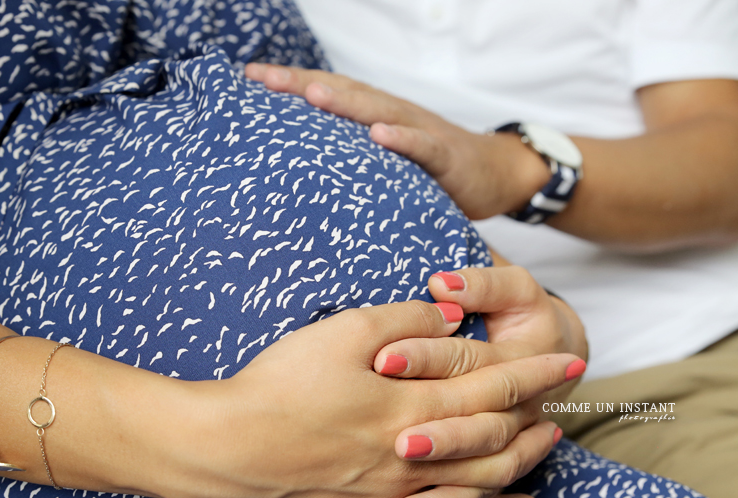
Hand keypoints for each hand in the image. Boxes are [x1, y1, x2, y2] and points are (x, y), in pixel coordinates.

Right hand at [146, 300, 582, 497]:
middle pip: (494, 448)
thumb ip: (404, 321)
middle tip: (561, 416)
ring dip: (515, 478)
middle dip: (534, 429)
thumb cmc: (280, 386)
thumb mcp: (341, 332)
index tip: (569, 365)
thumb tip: (453, 319)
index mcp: (410, 408)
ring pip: (475, 495)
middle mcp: (413, 460)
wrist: (227, 450)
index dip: (535, 377)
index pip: (493, 391)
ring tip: (541, 466)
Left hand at [244, 63, 548, 219]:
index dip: (291, 84)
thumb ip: (351, 159)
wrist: (495, 172)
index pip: (328, 93)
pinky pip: (423, 146)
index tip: (250, 78)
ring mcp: (420, 132)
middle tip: (264, 78)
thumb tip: (298, 173)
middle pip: (344, 93)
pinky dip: (402, 139)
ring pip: (379, 111)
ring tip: (312, 95)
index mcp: (374, 116)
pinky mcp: (446, 157)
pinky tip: (380, 135)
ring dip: (346, 102)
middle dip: (303, 84)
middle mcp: (392, 115)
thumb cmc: (431, 168)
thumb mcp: (385, 161)